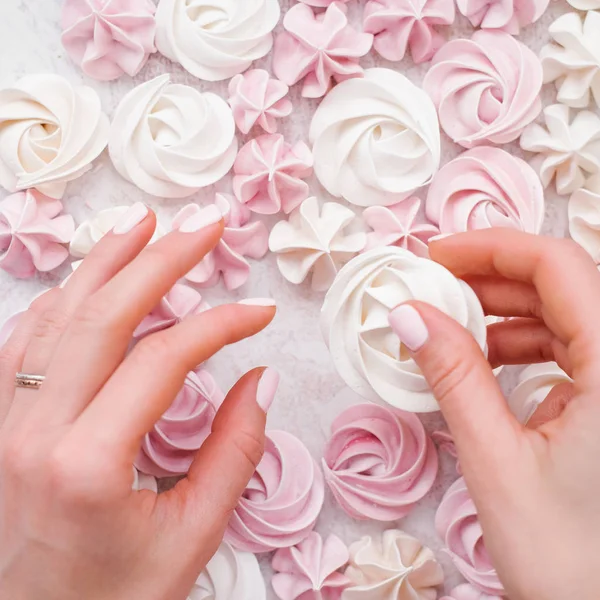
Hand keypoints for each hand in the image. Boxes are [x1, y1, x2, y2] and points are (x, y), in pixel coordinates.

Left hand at [0, 204, 276, 599]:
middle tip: (207, 225)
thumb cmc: (115, 597)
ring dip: (104, 263)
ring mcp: (5, 425)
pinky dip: (61, 301)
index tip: (261, 312)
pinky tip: (88, 280)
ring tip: (144, 225)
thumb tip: (260, 378)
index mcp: (89, 465)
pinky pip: (24, 342)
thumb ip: (235, 450)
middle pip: (104, 316)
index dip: (221, 324)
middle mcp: (34, 433)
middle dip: (162, 260)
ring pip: (56, 317)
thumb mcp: (193, 535)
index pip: (165, 360)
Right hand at [388, 230, 599, 599]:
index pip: (559, 266)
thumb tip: (407, 314)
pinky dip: (520, 344)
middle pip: (563, 283)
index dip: (493, 248)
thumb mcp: (496, 459)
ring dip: (503, 312)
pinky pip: (568, 349)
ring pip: (565, 314)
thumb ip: (452, 376)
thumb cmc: (565, 559)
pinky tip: (482, 359)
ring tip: (448, 324)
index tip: (435, 256)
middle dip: (492, 277)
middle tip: (431, 285)